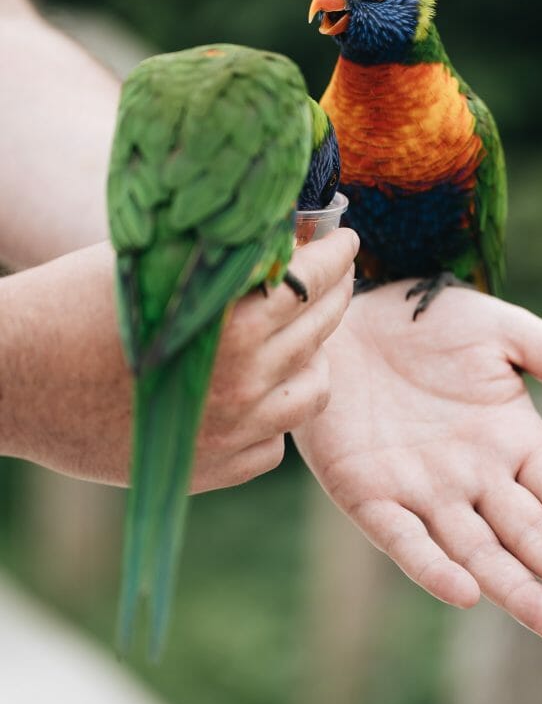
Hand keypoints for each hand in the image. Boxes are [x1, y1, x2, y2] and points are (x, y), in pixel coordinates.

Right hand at [0, 229, 357, 490]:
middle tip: (338, 274)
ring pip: (311, 394)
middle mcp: (243, 379)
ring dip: (314, 361)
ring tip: (302, 341)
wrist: (13, 379)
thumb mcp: (153, 263)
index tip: (346, 240)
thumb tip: (281, 233)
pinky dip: (274, 418)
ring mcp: (230, 431)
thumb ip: (219, 254)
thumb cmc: (71, 306)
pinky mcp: (211, 470)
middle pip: (320, 331)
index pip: (311, 279)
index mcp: (232, 321)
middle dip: (336, 293)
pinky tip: (257, 394)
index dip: (336, 253)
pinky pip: (273, 445)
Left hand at [294, 282, 541, 637]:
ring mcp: (422, 493)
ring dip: (510, 585)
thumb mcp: (502, 333)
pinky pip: (402, 539)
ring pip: (473, 549)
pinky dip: (430, 567)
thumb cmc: (426, 325)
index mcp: (511, 443)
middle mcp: (473, 479)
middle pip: (525, 532)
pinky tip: (463, 592)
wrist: (346, 317)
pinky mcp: (367, 496)